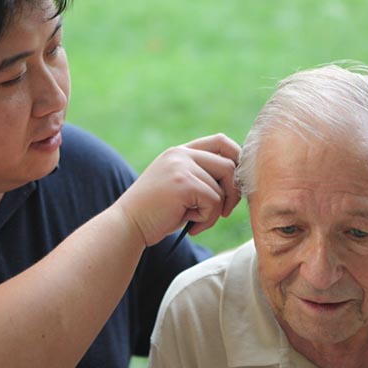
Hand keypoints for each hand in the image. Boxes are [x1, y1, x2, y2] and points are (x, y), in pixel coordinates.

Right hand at [115, 133, 240, 245]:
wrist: (127, 225)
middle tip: (224, 212)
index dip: (237, 160)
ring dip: (216, 212)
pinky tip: (191, 225)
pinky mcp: (184, 184)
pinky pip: (214, 202)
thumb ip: (201, 177)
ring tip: (197, 221)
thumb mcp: (179, 187)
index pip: (221, 141)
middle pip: (229, 164)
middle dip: (234, 192)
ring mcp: (181, 167)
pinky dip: (208, 219)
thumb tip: (239, 180)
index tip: (234, 185)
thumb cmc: (155, 213)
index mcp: (180, 152)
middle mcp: (181, 155)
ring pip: (223, 188)